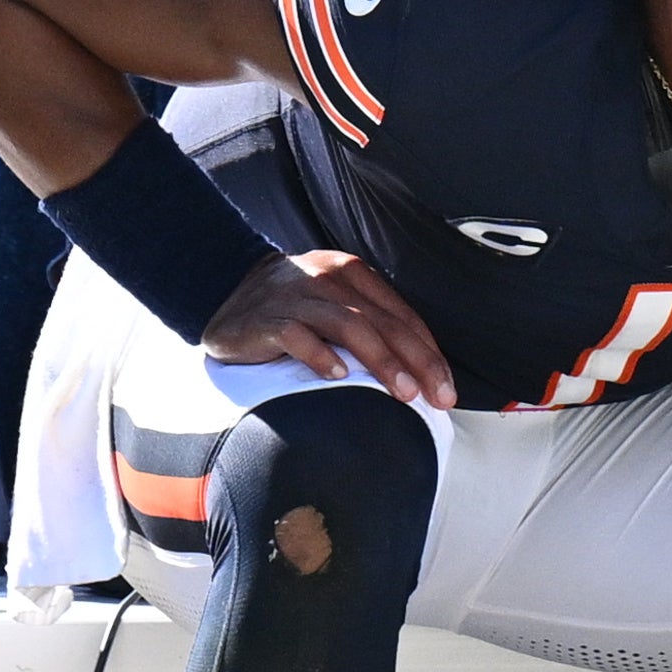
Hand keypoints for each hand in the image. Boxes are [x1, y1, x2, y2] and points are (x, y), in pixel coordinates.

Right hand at [203, 248, 455, 409]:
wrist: (223, 287)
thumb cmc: (292, 306)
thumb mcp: (333, 302)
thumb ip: (369, 324)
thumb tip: (417, 370)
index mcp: (351, 274)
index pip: (401, 315)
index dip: (429, 352)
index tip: (447, 389)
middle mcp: (327, 279)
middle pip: (384, 322)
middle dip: (418, 362)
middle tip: (439, 397)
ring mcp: (296, 297)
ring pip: (349, 326)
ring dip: (382, 361)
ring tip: (404, 393)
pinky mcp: (266, 318)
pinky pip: (297, 335)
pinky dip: (320, 355)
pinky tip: (338, 377)